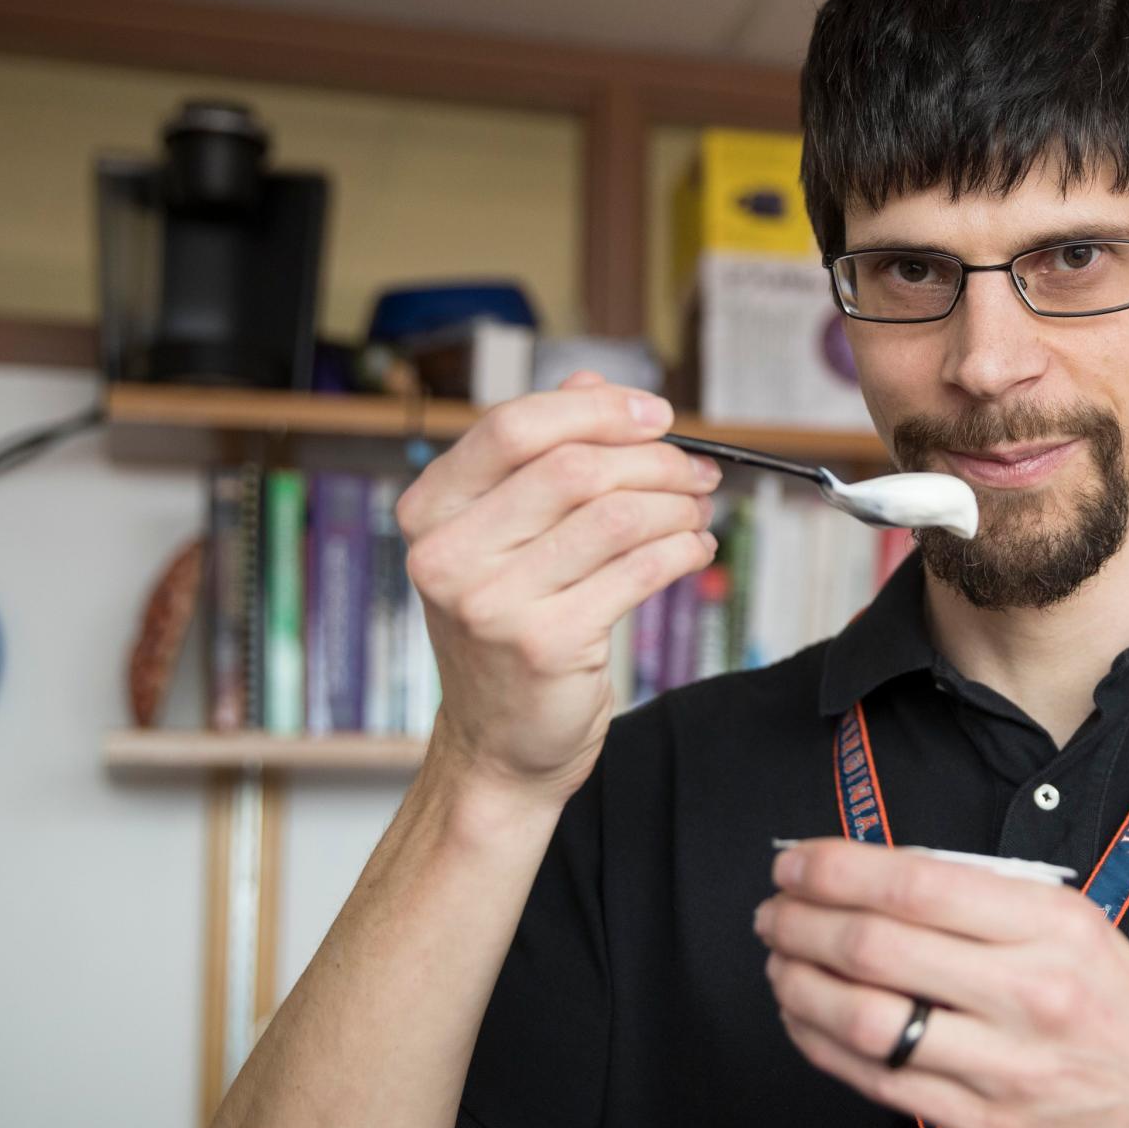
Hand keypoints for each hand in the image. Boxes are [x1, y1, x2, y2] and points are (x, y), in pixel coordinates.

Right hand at [397, 370, 721, 805]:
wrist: (498, 745)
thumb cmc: (508, 631)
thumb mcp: (503, 539)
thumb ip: (540, 458)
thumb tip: (591, 382)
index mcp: (431, 512)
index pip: (515, 427)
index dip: (596, 410)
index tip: (656, 414)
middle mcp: (449, 556)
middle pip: (575, 468)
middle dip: (655, 461)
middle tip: (698, 471)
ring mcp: (493, 604)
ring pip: (616, 517)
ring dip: (677, 506)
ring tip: (698, 510)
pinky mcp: (547, 645)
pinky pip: (639, 572)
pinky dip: (682, 550)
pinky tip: (695, 549)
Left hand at [754, 840, 1128, 1127]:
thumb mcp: (1096, 936)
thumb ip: (1006, 909)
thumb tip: (900, 878)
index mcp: (1056, 927)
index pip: (918, 881)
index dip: (836, 868)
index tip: (794, 863)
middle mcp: (1031, 993)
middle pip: (877, 946)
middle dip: (801, 923)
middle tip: (771, 913)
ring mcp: (1008, 1068)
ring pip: (865, 1020)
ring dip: (798, 987)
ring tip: (778, 967)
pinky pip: (882, 1084)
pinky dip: (826, 1049)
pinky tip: (808, 1026)